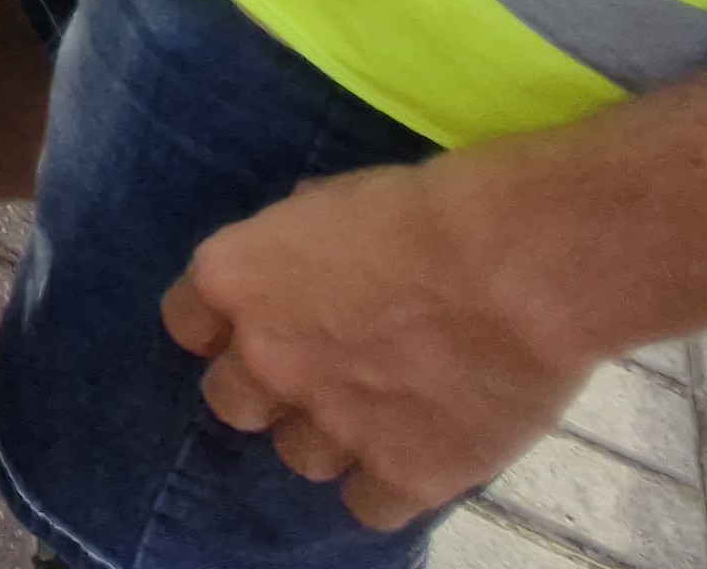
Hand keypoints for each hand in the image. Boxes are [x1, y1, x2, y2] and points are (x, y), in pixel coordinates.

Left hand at [163, 157, 593, 531]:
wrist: (518, 265)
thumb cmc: (428, 207)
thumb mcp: (334, 199)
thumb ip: (297, 242)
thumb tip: (298, 253)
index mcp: (234, 281)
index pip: (187, 323)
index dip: (222, 327)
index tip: (258, 321)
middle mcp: (266, 360)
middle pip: (231, 402)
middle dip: (268, 389)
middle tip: (321, 371)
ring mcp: (331, 425)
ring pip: (300, 457)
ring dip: (332, 437)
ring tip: (385, 409)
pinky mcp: (402, 475)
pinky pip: (368, 506)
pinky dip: (389, 486)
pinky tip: (419, 455)